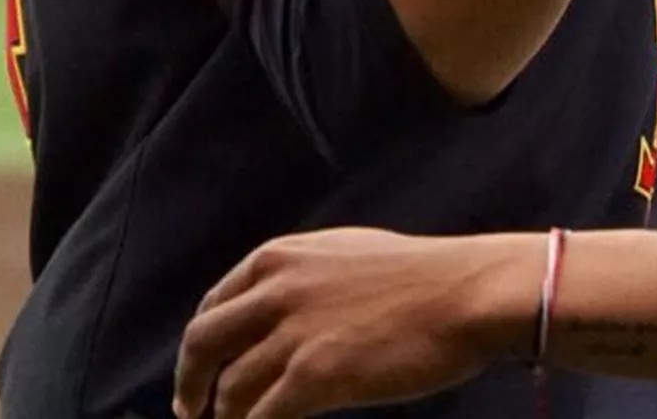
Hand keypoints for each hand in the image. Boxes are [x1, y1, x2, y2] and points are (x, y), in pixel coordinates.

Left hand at [174, 228, 533, 418]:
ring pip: (229, 390)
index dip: (200, 348)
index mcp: (279, 257)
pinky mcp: (314, 377)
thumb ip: (301, 278)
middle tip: (192, 413)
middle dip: (190, 385)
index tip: (199, 374)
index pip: (213, 306)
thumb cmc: (421, 277)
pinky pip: (261, 418)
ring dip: (227, 418)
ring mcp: (292, 334)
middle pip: (201, 346)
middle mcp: (275, 290)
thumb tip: (275, 311)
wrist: (465, 294)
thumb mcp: (344, 254)